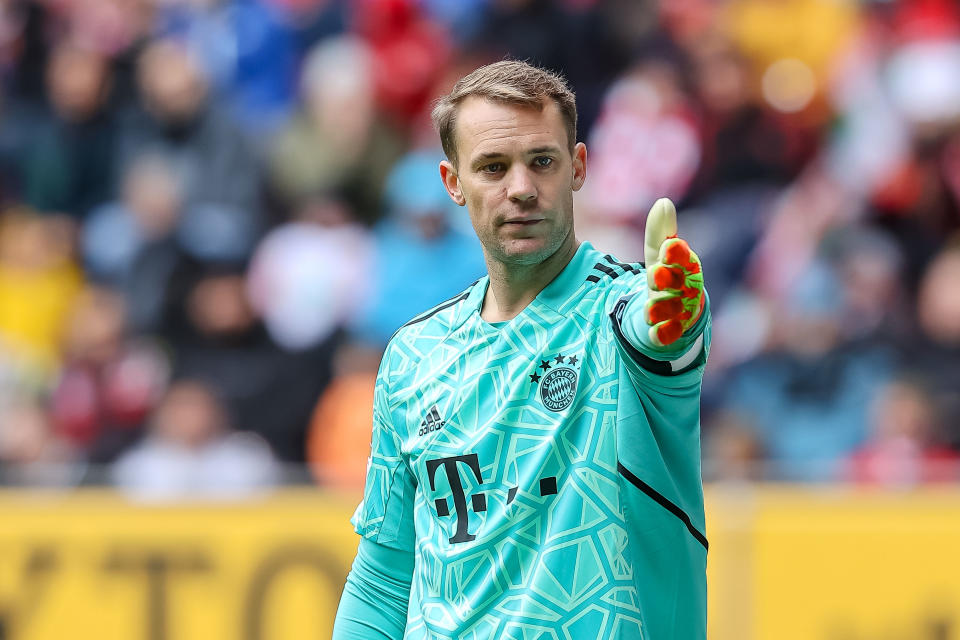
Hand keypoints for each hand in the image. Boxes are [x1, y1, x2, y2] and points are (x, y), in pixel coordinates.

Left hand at [643, 198, 704, 347]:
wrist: (674, 312)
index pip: (683, 258)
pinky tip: (655, 335)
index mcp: (685, 267)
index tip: (668, 247)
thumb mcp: (659, 254)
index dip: (676, 254)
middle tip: (654, 274)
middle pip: (680, 284)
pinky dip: (664, 335)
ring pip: (674, 310)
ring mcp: (681, 312)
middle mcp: (687, 289)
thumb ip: (659, 232)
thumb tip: (664, 202)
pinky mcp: (671, 332)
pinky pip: (669, 335)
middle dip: (668, 279)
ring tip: (648, 310)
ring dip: (663, 309)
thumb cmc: (668, 276)